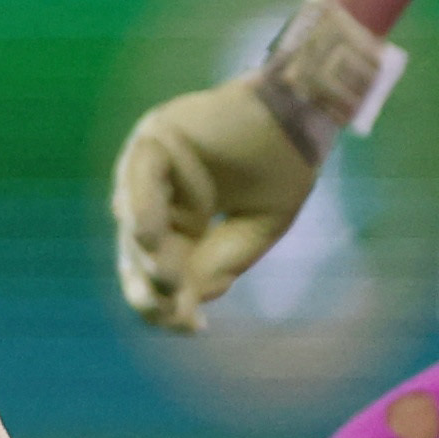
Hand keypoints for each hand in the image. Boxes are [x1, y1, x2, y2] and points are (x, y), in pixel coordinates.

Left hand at [112, 75, 319, 332]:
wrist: (305, 110)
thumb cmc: (285, 163)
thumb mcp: (258, 227)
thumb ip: (222, 262)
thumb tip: (189, 306)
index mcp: (185, 221)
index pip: (164, 270)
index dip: (171, 302)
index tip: (194, 327)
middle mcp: (161, 196)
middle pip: (139, 252)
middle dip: (151, 287)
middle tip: (170, 313)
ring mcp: (153, 167)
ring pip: (133, 220)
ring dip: (146, 255)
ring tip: (167, 282)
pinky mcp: (155, 137)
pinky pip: (139, 176)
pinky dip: (142, 207)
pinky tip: (154, 241)